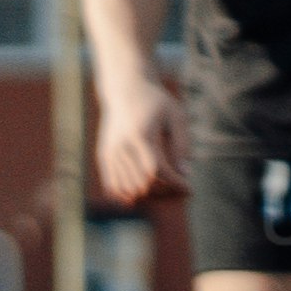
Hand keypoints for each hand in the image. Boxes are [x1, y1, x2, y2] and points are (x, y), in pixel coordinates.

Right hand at [93, 87, 183, 207]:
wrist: (125, 90)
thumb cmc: (156, 102)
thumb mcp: (176, 116)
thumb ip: (182, 143)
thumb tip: (185, 172)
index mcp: (141, 135)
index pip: (157, 170)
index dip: (173, 183)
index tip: (188, 188)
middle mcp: (122, 145)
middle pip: (141, 181)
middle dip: (163, 190)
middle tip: (178, 188)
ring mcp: (110, 150)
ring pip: (126, 185)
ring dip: (146, 194)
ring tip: (163, 190)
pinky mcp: (103, 154)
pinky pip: (110, 182)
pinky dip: (122, 194)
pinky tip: (136, 200)